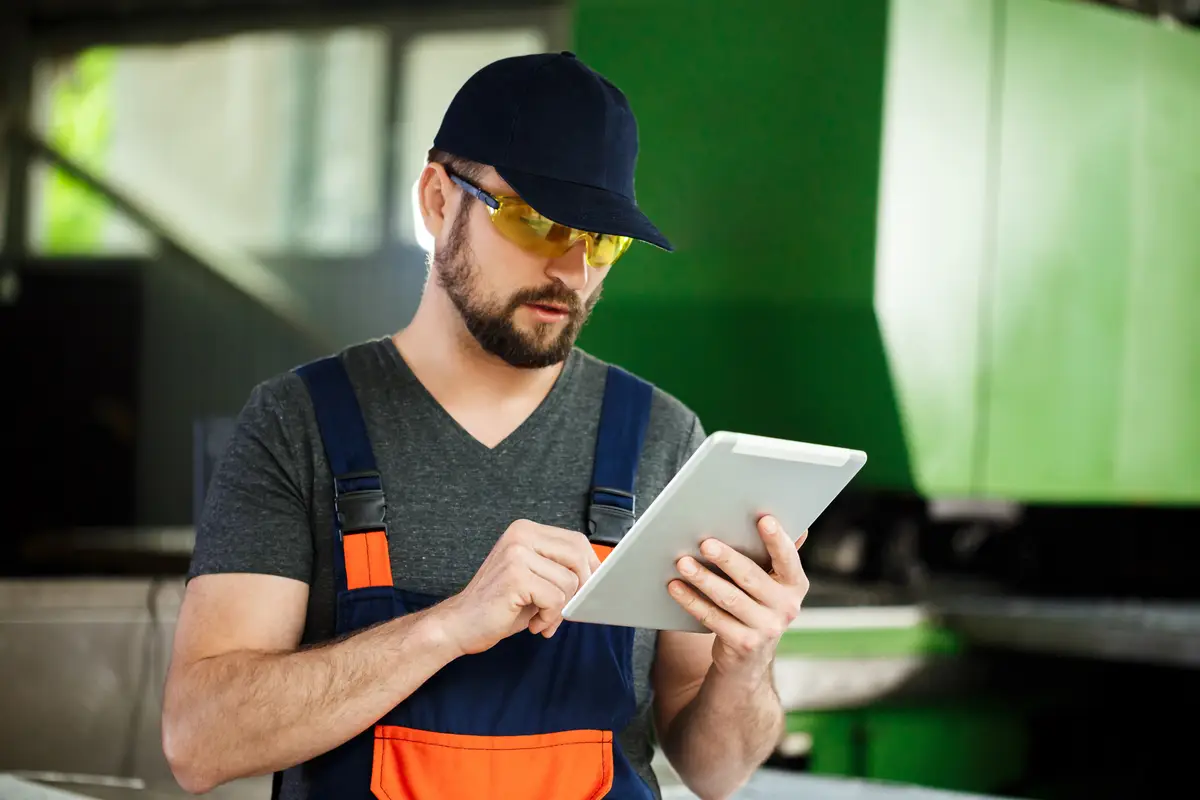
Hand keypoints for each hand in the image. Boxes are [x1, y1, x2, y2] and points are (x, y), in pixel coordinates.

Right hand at [435, 519, 599, 656]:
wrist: (460, 624)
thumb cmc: (500, 604)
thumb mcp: (535, 578)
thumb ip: (560, 569)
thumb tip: (599, 574)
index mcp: (525, 530)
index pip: (576, 541)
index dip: (590, 567)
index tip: (589, 589)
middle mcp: (521, 535)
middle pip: (578, 556)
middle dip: (580, 588)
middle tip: (564, 609)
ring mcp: (517, 553)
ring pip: (569, 582)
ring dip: (560, 609)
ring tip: (541, 619)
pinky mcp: (516, 576)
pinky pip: (556, 599)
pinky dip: (550, 618)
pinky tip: (533, 624)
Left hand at [668, 515, 808, 684]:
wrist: (749, 660)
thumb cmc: (756, 606)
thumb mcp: (771, 584)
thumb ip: (772, 556)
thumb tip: (770, 516)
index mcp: (795, 585)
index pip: (789, 559)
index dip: (777, 540)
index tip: (764, 519)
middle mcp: (787, 608)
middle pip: (751, 578)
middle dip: (727, 558)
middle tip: (705, 543)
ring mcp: (767, 629)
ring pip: (729, 598)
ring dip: (703, 578)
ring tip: (682, 563)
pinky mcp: (744, 645)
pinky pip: (713, 618)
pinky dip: (692, 601)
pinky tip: (675, 587)